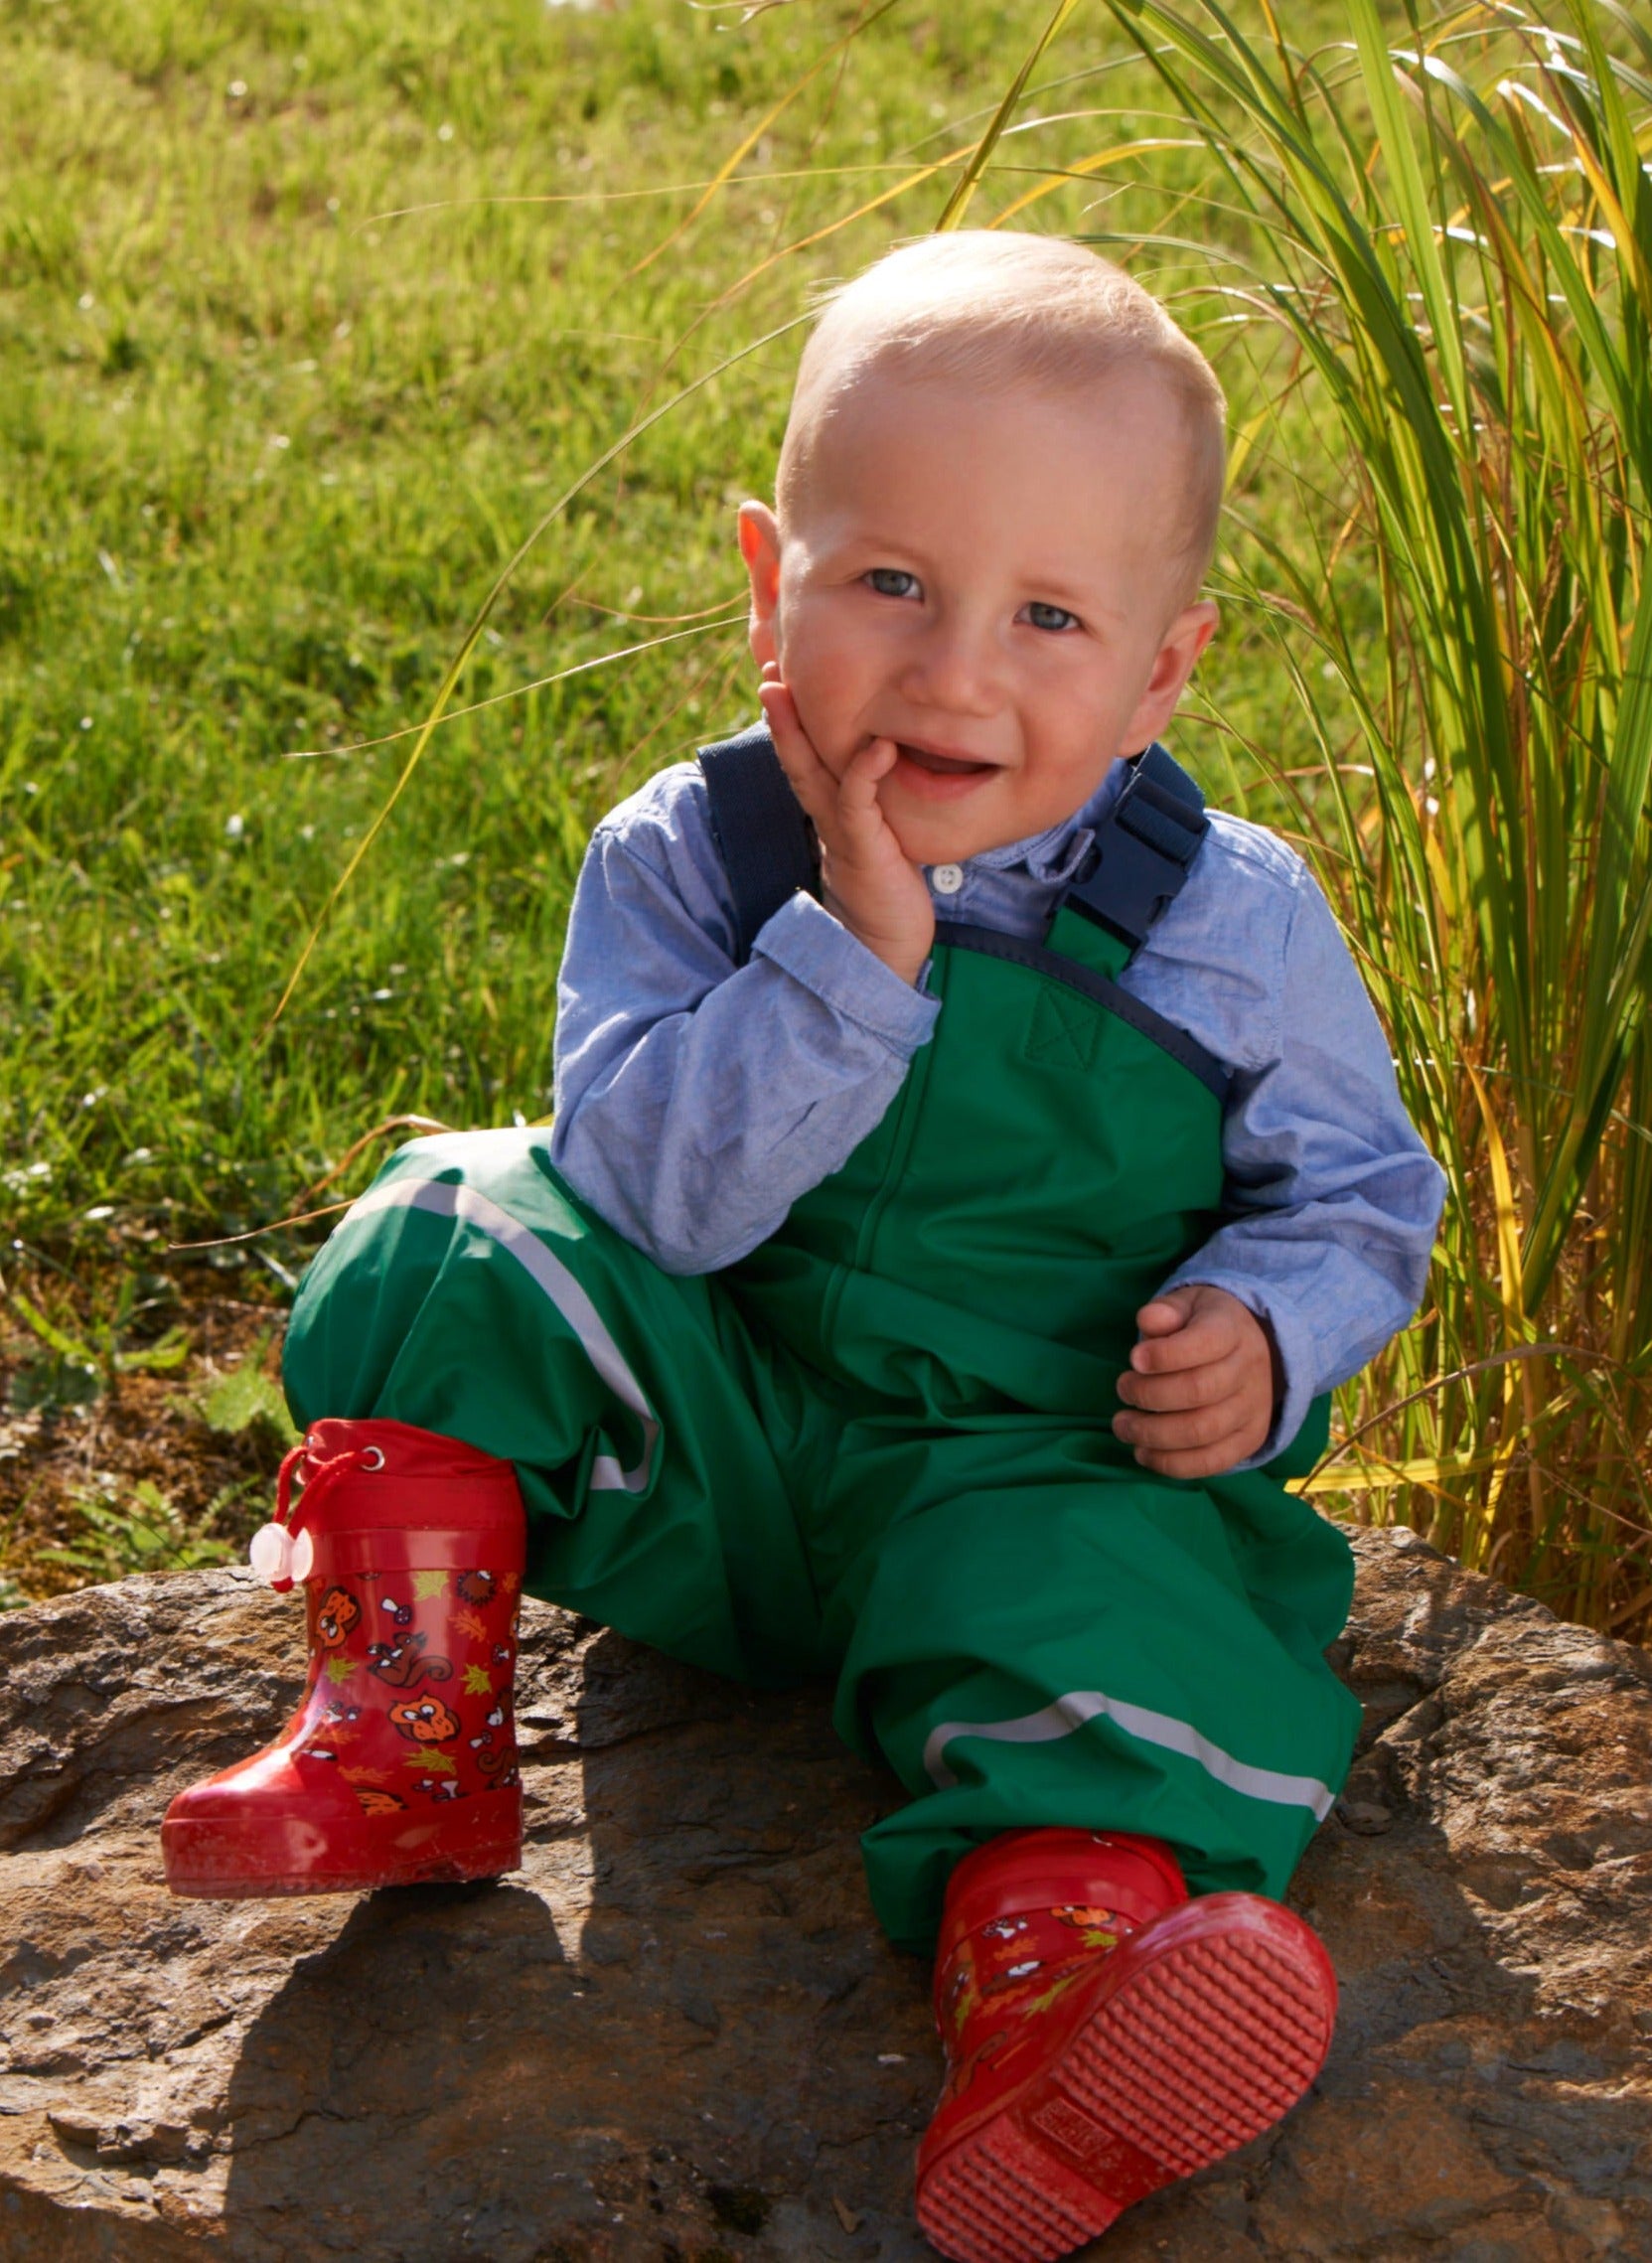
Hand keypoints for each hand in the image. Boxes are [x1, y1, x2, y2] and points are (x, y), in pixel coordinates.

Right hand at [757, 666, 934, 985]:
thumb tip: (890, 752)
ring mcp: (841, 828)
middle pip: (794, 754)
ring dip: (794, 732)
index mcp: (829, 806)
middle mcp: (827, 812)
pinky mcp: (863, 847)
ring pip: (811, 772)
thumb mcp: (878, 832)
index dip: (789, 716)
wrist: (887, 944)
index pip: (803, 753)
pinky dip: (867, 772)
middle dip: (779, 713)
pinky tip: (878, 745)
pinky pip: (858, 802)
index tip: (777, 674)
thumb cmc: (888, 887)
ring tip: (782, 691)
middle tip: (765, 670)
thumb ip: (874, 799)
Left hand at [1111, 1284, 1280, 1477]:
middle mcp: (1249, 1371)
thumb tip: (1148, 1320)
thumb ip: (1165, 1311)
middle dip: (1149, 1395)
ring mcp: (1253, 1409)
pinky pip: (1212, 1462)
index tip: (1134, 1359)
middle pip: (1199, 1390)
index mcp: (1233, 1330)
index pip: (1204, 1343)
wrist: (1254, 1349)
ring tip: (1123, 1426)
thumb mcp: (1187, 1305)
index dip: (1165, 1355)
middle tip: (1122, 1390)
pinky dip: (1172, 1464)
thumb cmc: (1205, 1326)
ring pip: (1202, 1431)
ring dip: (1153, 1434)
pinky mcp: (1249, 1440)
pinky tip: (1144, 1452)